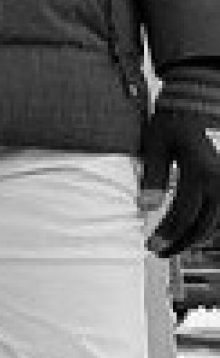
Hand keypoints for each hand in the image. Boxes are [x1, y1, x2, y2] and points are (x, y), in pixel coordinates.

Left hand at [140, 103, 219, 255]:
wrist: (195, 106)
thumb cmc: (171, 123)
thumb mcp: (155, 144)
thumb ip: (152, 175)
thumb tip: (145, 206)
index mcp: (200, 171)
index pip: (182, 214)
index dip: (166, 233)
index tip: (150, 244)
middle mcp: (218, 181)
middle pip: (201, 225)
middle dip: (179, 242)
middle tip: (158, 251)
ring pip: (213, 224)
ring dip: (193, 239)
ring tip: (171, 247)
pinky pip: (218, 215)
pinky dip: (204, 227)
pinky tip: (187, 233)